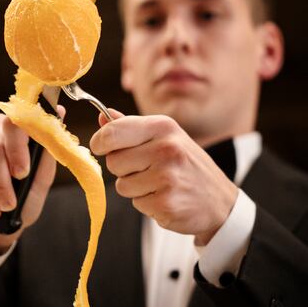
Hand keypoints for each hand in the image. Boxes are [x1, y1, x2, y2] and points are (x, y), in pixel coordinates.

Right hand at [0, 112, 61, 254]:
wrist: (0, 214)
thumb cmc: (25, 192)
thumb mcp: (42, 177)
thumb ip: (48, 148)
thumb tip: (60, 111)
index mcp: (21, 127)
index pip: (16, 124)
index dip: (17, 149)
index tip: (22, 174)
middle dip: (1, 181)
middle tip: (9, 204)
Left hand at [90, 110, 237, 244]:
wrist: (220, 201)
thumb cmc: (187, 164)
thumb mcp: (165, 136)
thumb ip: (131, 127)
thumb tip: (103, 117)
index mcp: (163, 127)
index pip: (112, 132)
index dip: (99, 142)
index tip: (100, 147)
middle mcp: (166, 148)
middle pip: (113, 161)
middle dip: (122, 168)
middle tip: (145, 169)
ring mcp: (167, 177)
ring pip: (122, 186)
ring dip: (135, 188)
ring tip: (158, 184)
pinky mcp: (166, 203)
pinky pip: (136, 204)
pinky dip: (147, 204)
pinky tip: (166, 197)